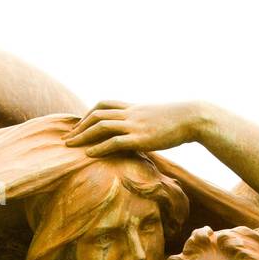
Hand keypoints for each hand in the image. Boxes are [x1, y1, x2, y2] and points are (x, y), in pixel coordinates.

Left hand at [63, 100, 210, 156]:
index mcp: (133, 107)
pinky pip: (114, 141)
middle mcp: (130, 113)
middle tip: (65, 139)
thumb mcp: (157, 117)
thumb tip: (140, 132)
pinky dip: (99, 147)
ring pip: (101, 126)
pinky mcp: (141, 138)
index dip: (87, 114)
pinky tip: (89, 154)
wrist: (193, 118)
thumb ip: (144, 122)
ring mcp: (135, 125)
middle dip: (78, 127)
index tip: (78, 126)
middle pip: (96, 114)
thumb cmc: (179, 121)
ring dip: (82, 136)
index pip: (103, 104)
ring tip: (70, 147)